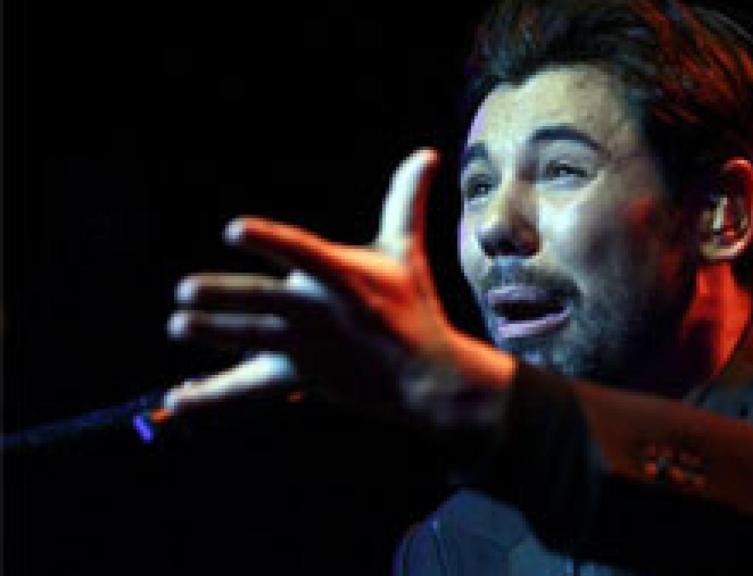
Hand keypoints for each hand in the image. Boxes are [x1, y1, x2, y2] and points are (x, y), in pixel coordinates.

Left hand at [166, 149, 514, 427]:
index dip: (268, 241)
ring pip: (253, 339)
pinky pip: (249, 389)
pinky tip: (177, 399)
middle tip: (185, 291)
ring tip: (179, 324)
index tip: (233, 230)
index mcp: (344, 277)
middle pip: (266, 302)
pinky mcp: (299, 379)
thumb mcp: (406, 254)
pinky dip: (213, 397)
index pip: (301, 252)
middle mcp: (322, 312)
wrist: (426, 379)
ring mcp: (309, 348)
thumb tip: (428, 151)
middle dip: (226, 297)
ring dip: (216, 332)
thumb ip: (405, 202)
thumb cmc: (413, 308)